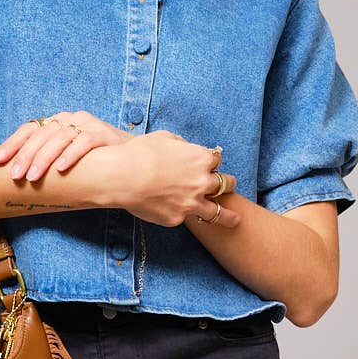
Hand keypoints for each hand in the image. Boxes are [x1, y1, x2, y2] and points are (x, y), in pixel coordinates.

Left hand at [0, 110, 128, 183]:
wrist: (129, 159)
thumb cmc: (91, 160)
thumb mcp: (65, 156)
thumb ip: (45, 158)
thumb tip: (15, 173)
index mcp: (57, 121)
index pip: (30, 128)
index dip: (13, 143)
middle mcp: (70, 119)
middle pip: (42, 133)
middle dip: (26, 155)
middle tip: (16, 175)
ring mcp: (88, 125)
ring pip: (60, 137)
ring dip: (44, 158)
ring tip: (33, 177)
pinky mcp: (104, 134)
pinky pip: (85, 142)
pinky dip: (71, 155)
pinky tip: (61, 168)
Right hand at [115, 129, 243, 229]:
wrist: (121, 177)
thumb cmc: (139, 153)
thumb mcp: (164, 138)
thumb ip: (180, 144)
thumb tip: (183, 148)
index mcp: (201, 159)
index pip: (216, 161)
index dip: (210, 163)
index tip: (208, 165)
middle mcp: (201, 182)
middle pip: (225, 184)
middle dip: (228, 184)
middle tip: (229, 186)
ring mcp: (190, 203)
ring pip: (218, 213)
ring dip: (229, 216)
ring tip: (236, 220)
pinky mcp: (176, 219)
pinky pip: (183, 217)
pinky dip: (181, 214)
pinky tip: (178, 213)